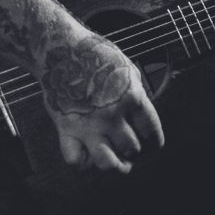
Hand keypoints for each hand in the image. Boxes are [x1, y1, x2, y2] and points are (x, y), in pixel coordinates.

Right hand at [40, 30, 164, 173]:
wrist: (60, 49)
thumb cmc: (93, 54)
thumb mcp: (126, 68)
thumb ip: (137, 94)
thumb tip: (142, 118)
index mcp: (132, 97)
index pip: (152, 131)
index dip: (154, 141)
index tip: (152, 145)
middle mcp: (112, 114)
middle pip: (132, 148)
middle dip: (134, 150)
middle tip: (130, 147)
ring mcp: (89, 124)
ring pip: (108, 163)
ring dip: (116, 166)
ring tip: (118, 163)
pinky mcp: (67, 129)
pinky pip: (75, 161)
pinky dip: (82, 164)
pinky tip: (88, 156)